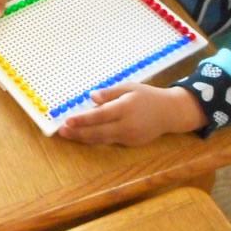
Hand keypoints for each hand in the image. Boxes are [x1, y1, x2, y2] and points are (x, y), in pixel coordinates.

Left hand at [58, 84, 207, 145]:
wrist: (170, 113)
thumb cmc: (147, 96)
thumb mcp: (129, 87)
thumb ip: (110, 93)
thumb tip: (92, 97)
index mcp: (126, 108)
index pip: (100, 116)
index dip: (83, 120)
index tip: (67, 121)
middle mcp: (127, 125)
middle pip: (98, 132)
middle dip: (78, 133)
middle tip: (61, 131)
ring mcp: (129, 137)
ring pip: (102, 140)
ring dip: (84, 138)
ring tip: (68, 134)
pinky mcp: (131, 144)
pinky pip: (110, 141)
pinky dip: (96, 138)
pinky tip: (84, 135)